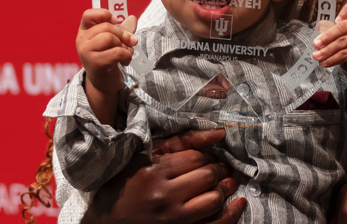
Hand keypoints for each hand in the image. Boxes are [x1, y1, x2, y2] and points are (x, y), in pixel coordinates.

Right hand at [79, 9, 137, 94]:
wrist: (103, 82)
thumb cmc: (108, 58)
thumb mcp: (113, 41)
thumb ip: (122, 29)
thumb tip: (132, 18)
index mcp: (84, 32)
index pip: (88, 15)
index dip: (103, 14)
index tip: (116, 21)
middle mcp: (82, 41)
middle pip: (106, 27)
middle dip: (123, 34)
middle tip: (131, 42)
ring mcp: (86, 52)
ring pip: (110, 38)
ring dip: (124, 45)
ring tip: (126, 53)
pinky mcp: (96, 63)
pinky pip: (117, 52)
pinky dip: (126, 55)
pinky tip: (125, 61)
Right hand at [82, 128, 246, 223]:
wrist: (107, 220)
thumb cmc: (124, 184)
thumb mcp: (145, 157)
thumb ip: (180, 142)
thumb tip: (218, 132)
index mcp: (153, 173)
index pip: (195, 158)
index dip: (205, 156)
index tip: (207, 158)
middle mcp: (164, 196)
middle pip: (207, 177)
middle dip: (219, 171)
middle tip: (221, 168)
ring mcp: (173, 219)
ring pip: (213, 200)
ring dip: (225, 189)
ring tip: (227, 183)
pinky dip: (231, 214)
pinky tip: (238, 203)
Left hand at [312, 0, 346, 77]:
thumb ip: (338, 26)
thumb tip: (321, 27)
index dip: (345, 10)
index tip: (335, 19)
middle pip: (343, 27)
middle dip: (326, 37)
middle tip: (316, 44)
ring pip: (342, 43)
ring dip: (327, 51)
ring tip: (317, 56)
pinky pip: (346, 54)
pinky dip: (334, 59)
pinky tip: (326, 62)